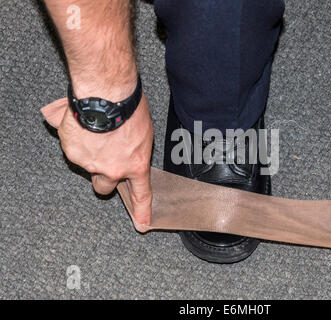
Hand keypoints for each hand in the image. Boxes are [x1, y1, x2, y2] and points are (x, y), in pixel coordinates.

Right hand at [58, 94, 153, 232]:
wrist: (107, 96)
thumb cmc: (130, 107)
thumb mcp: (142, 130)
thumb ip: (131, 145)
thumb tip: (124, 151)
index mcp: (136, 165)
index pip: (141, 194)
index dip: (141, 211)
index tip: (142, 224)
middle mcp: (113, 170)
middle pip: (105, 187)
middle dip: (104, 176)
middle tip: (105, 156)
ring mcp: (91, 164)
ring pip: (87, 166)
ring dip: (89, 152)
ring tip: (95, 129)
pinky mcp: (73, 152)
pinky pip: (73, 148)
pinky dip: (75, 138)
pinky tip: (83, 123)